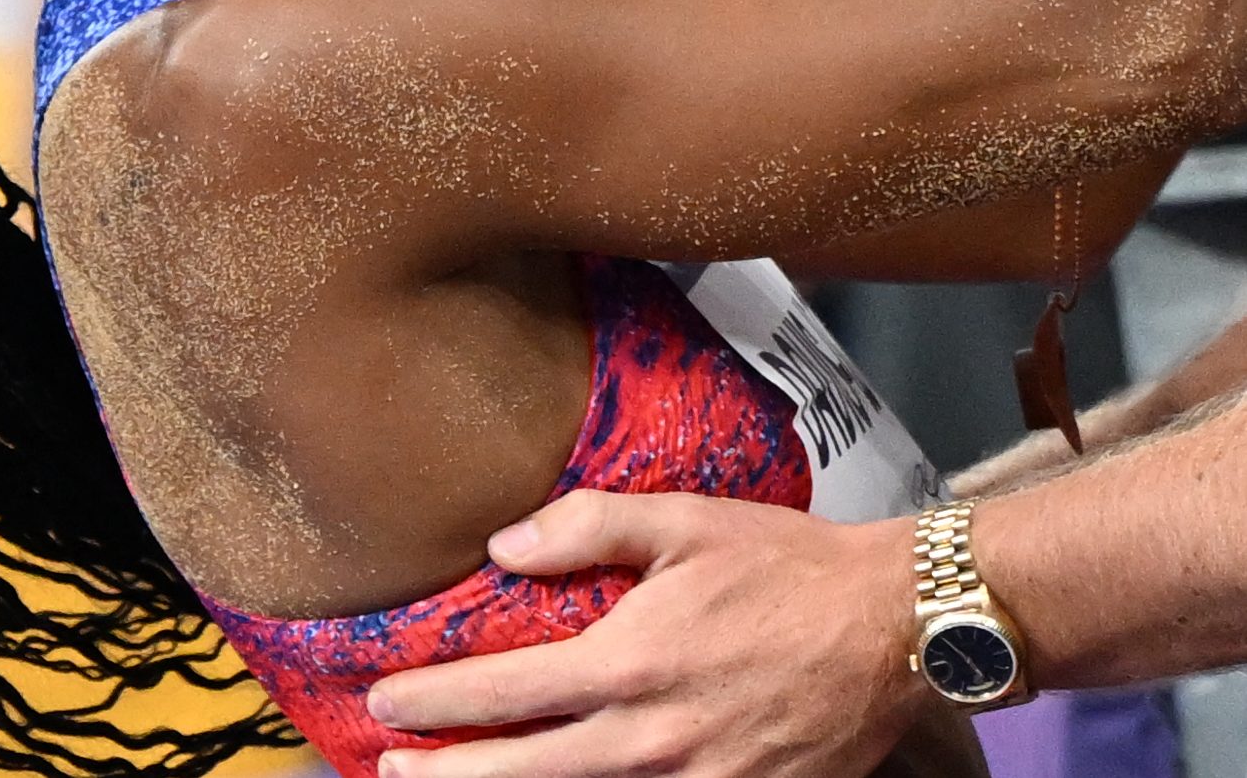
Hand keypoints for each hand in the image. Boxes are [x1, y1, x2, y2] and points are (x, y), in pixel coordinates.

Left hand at [370, 492, 938, 777]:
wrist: (891, 626)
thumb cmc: (785, 565)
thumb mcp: (683, 523)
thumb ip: (587, 529)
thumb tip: (503, 546)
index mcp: (630, 664)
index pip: (505, 694)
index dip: (435, 702)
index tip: (384, 699)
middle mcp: (651, 740)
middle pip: (523, 774)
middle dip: (448, 777)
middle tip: (390, 772)